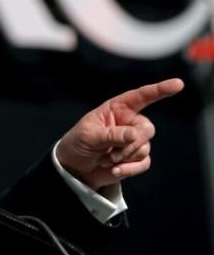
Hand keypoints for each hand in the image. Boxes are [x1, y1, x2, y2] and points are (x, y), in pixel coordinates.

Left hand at [56, 78, 183, 189]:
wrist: (76, 167)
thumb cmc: (78, 143)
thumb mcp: (88, 135)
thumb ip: (111, 134)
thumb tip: (134, 135)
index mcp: (117, 108)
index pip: (141, 96)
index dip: (160, 90)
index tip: (178, 84)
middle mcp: (129, 122)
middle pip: (147, 129)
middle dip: (131, 142)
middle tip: (111, 152)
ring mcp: (135, 140)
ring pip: (145, 147)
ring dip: (125, 156)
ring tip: (106, 159)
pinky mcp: (136, 158)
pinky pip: (144, 162)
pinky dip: (129, 168)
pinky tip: (114, 169)